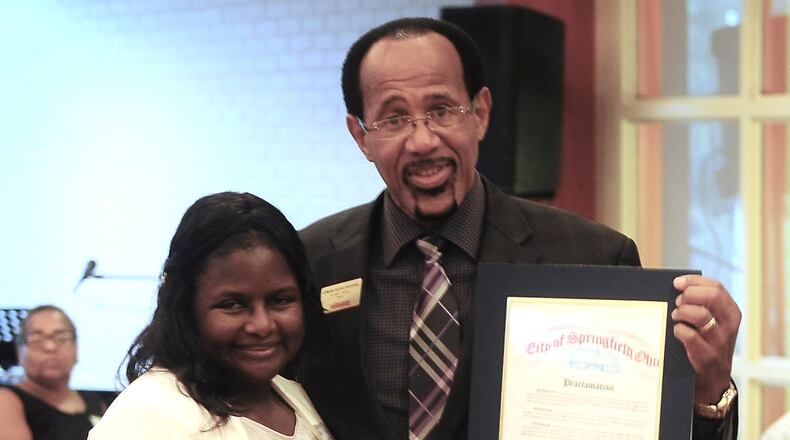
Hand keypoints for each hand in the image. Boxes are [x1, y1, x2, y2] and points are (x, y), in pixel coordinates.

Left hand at [671, 274, 740, 403]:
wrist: (712, 379)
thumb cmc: (706, 343)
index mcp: (731, 312)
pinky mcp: (707, 356)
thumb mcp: (712, 322)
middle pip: (712, 297)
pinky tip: (676, 332)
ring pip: (701, 315)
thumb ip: (701, 304)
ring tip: (676, 317)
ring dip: (682, 312)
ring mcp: (719, 341)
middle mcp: (729, 324)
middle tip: (677, 301)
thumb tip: (677, 287)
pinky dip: (679, 330)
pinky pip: (690, 336)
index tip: (676, 283)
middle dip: (690, 294)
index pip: (716, 287)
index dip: (694, 282)